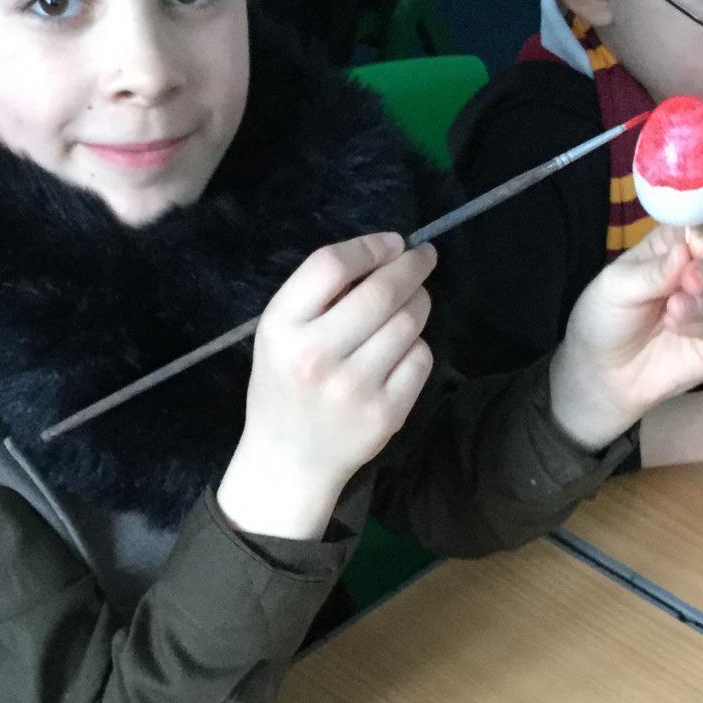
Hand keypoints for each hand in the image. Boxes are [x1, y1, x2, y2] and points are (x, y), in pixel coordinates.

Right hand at [217, 234, 436, 538]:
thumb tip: (383, 256)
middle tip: (423, 257)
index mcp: (281, 328)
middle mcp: (316, 356)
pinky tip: (401, 351)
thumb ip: (318, 296)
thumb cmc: (284, 387)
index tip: (393, 242)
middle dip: (412, 266)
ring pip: (409, 322)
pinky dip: (417, 346)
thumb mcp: (278, 335)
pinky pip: (421, 358)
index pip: (331, 265)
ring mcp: (353, 388)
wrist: (289, 461)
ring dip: (419, 302)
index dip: (369, 246)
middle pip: (381, 291)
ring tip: (412, 302)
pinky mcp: (385, 413)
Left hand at [550, 225, 702, 450]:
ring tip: (674, 311)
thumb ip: (651, 271)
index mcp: (671, 250)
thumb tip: (684, 250)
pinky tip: (681, 328)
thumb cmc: (604, 321)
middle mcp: (700, 272)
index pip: (697, 228)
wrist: (602, 374)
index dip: (701, 232)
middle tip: (689, 281)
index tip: (695, 243)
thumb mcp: (615, 289)